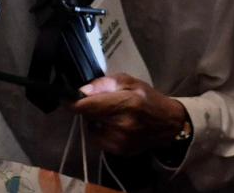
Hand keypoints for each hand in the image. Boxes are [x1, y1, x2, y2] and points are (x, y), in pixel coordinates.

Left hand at [72, 74, 188, 153]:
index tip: (65, 96)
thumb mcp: (129, 82)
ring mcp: (120, 141)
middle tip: (98, 101)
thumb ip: (104, 83)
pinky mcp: (119, 151)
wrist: (168, 124)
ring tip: (109, 113)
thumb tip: (82, 90)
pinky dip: (100, 130)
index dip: (72, 101)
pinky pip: (98, 138)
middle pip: (87, 116)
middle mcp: (122, 125)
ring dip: (94, 120)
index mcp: (126, 103)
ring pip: (91, 127)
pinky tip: (113, 125)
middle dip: (87, 107)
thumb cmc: (147, 98)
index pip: (88, 106)